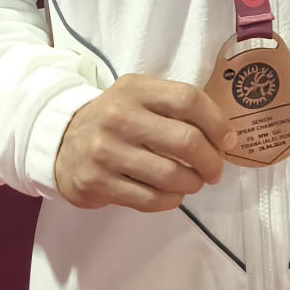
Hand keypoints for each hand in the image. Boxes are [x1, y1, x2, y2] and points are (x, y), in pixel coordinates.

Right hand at [55, 74, 236, 211]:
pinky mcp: (98, 184)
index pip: (188, 100)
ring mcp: (106, 153)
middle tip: (215, 170)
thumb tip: (225, 137)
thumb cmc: (114, 119)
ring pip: (171, 176)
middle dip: (211, 160)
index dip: (217, 123)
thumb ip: (176, 109)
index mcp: (134, 89)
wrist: (61, 141)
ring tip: (193, 182)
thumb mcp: (138, 98)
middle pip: (185, 141)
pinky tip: (173, 194)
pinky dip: (172, 200)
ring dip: (193, 183)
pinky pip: (150, 200)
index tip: (228, 140)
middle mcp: (119, 117)